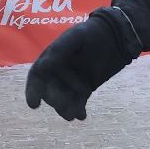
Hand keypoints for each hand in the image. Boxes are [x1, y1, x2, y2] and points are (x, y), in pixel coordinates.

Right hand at [25, 9, 139, 120]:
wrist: (116, 36)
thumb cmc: (92, 32)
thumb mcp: (75, 37)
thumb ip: (59, 50)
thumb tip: (42, 65)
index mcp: (50, 58)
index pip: (37, 76)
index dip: (33, 90)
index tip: (34, 105)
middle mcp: (58, 72)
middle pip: (50, 91)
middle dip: (55, 100)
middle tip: (64, 105)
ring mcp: (71, 82)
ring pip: (64, 100)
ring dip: (66, 109)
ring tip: (74, 113)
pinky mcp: (84, 89)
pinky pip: (78, 103)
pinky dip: (78, 111)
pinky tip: (82, 116)